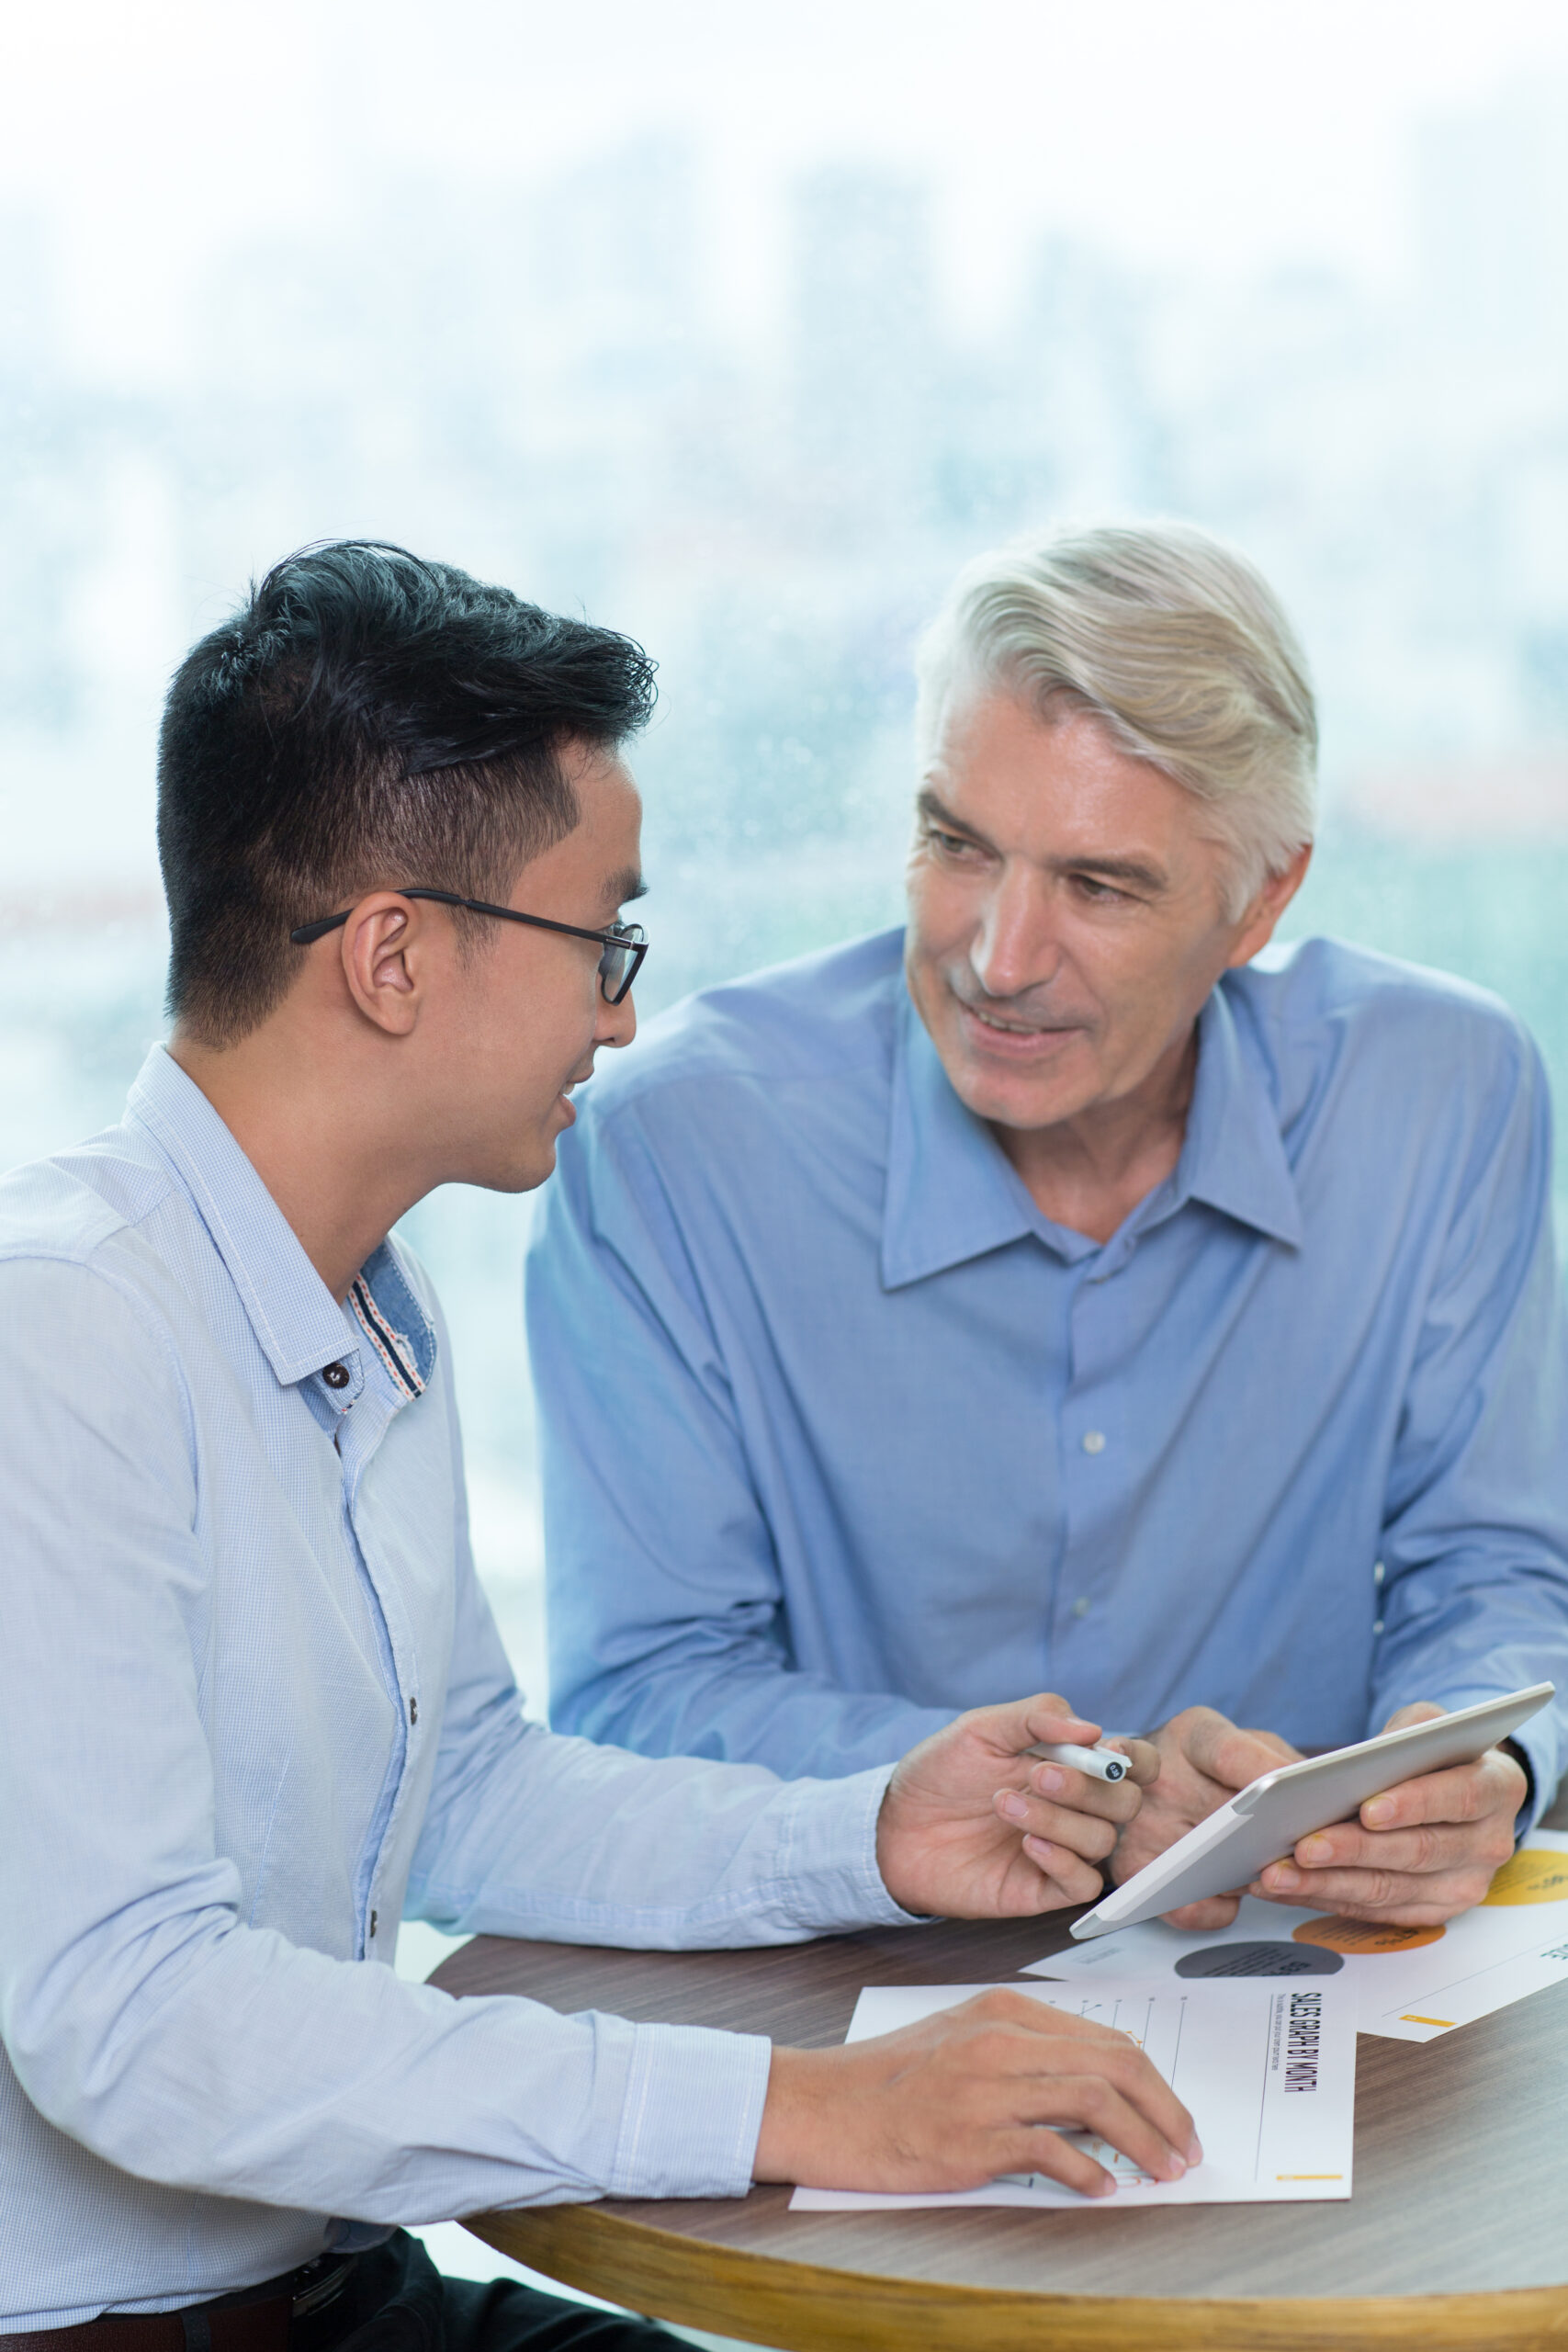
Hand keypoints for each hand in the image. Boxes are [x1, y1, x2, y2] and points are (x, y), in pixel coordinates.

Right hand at [753, 1988, 1200, 2197]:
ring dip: (1142, 2141)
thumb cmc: (888, 2080)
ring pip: (1094, 2100)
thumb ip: (1024, 2052)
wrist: (819, 2105)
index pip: (1108, 2039)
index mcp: (1003, 2010)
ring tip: (1161, 2172)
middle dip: (1166, 2112)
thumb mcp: (960, 2038)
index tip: (1175, 2119)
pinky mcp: (968, 2137)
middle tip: (1185, 2149)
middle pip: (1115, 2064)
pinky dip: (1087, 2171)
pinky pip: (1049, 2150)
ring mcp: (985, 2085)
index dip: (1156, 2083)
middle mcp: (1000, 2038)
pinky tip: (1101, 2188)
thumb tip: (1096, 2089)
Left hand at [875, 1693, 1158, 1917]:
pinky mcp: (1041, 1889)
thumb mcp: (981, 1730)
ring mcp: (1060, 1849)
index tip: (1107, 1752)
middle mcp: (1073, 1808)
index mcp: (1069, 1765)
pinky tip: (1029, 1844)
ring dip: (1060, 1820)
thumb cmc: (939, 1774)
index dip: (1133, 1759)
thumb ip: (1035, 1718)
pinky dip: (1065, 1863)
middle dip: (1087, 1788)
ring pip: (1102, 1841)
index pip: (1130, 1764)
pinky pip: (1083, 1885)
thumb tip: (1092, 1728)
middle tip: (1037, 1776)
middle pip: (1124, 1803)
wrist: (894, 1827)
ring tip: (1004, 1805)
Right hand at [1108, 1705, 1301, 1929]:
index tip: (1307, 1794)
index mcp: (1191, 1737)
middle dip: (1273, 1838)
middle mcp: (1160, 1777)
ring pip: (1212, 1867)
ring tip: (1271, 1868)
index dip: (1271, 1776)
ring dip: (1250, 1877)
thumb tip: (1333, 1805)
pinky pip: (1187, 1906)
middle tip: (1308, 1849)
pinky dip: (1220, 1909)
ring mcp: (1141, 1824)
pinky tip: (1234, 1893)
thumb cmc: (1210, 1764)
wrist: (1145, 1777)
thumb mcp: (1248, 1742)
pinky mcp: (1133, 1867)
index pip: (1231, 1755)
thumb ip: (1284, 1764)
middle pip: (1225, 1818)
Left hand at [1250, 1702, 1526, 1925]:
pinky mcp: (1434, 1910)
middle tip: (1301, 1847)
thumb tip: (1361, 1759)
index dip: (1413, 1805)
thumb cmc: (1438, 1754)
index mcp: (1497, 1789)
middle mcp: (1489, 1843)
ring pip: (1389, 1890)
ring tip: (1277, 1874)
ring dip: (1328, 1884)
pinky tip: (1288, 1887)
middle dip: (1353, 1850)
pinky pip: (1375, 1911)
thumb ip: (1405, 1734)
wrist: (1462, 1792)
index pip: (1458, 1798)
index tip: (1366, 1809)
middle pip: (1417, 1852)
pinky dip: (1326, 1898)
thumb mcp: (1428, 1725)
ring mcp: (1464, 1884)